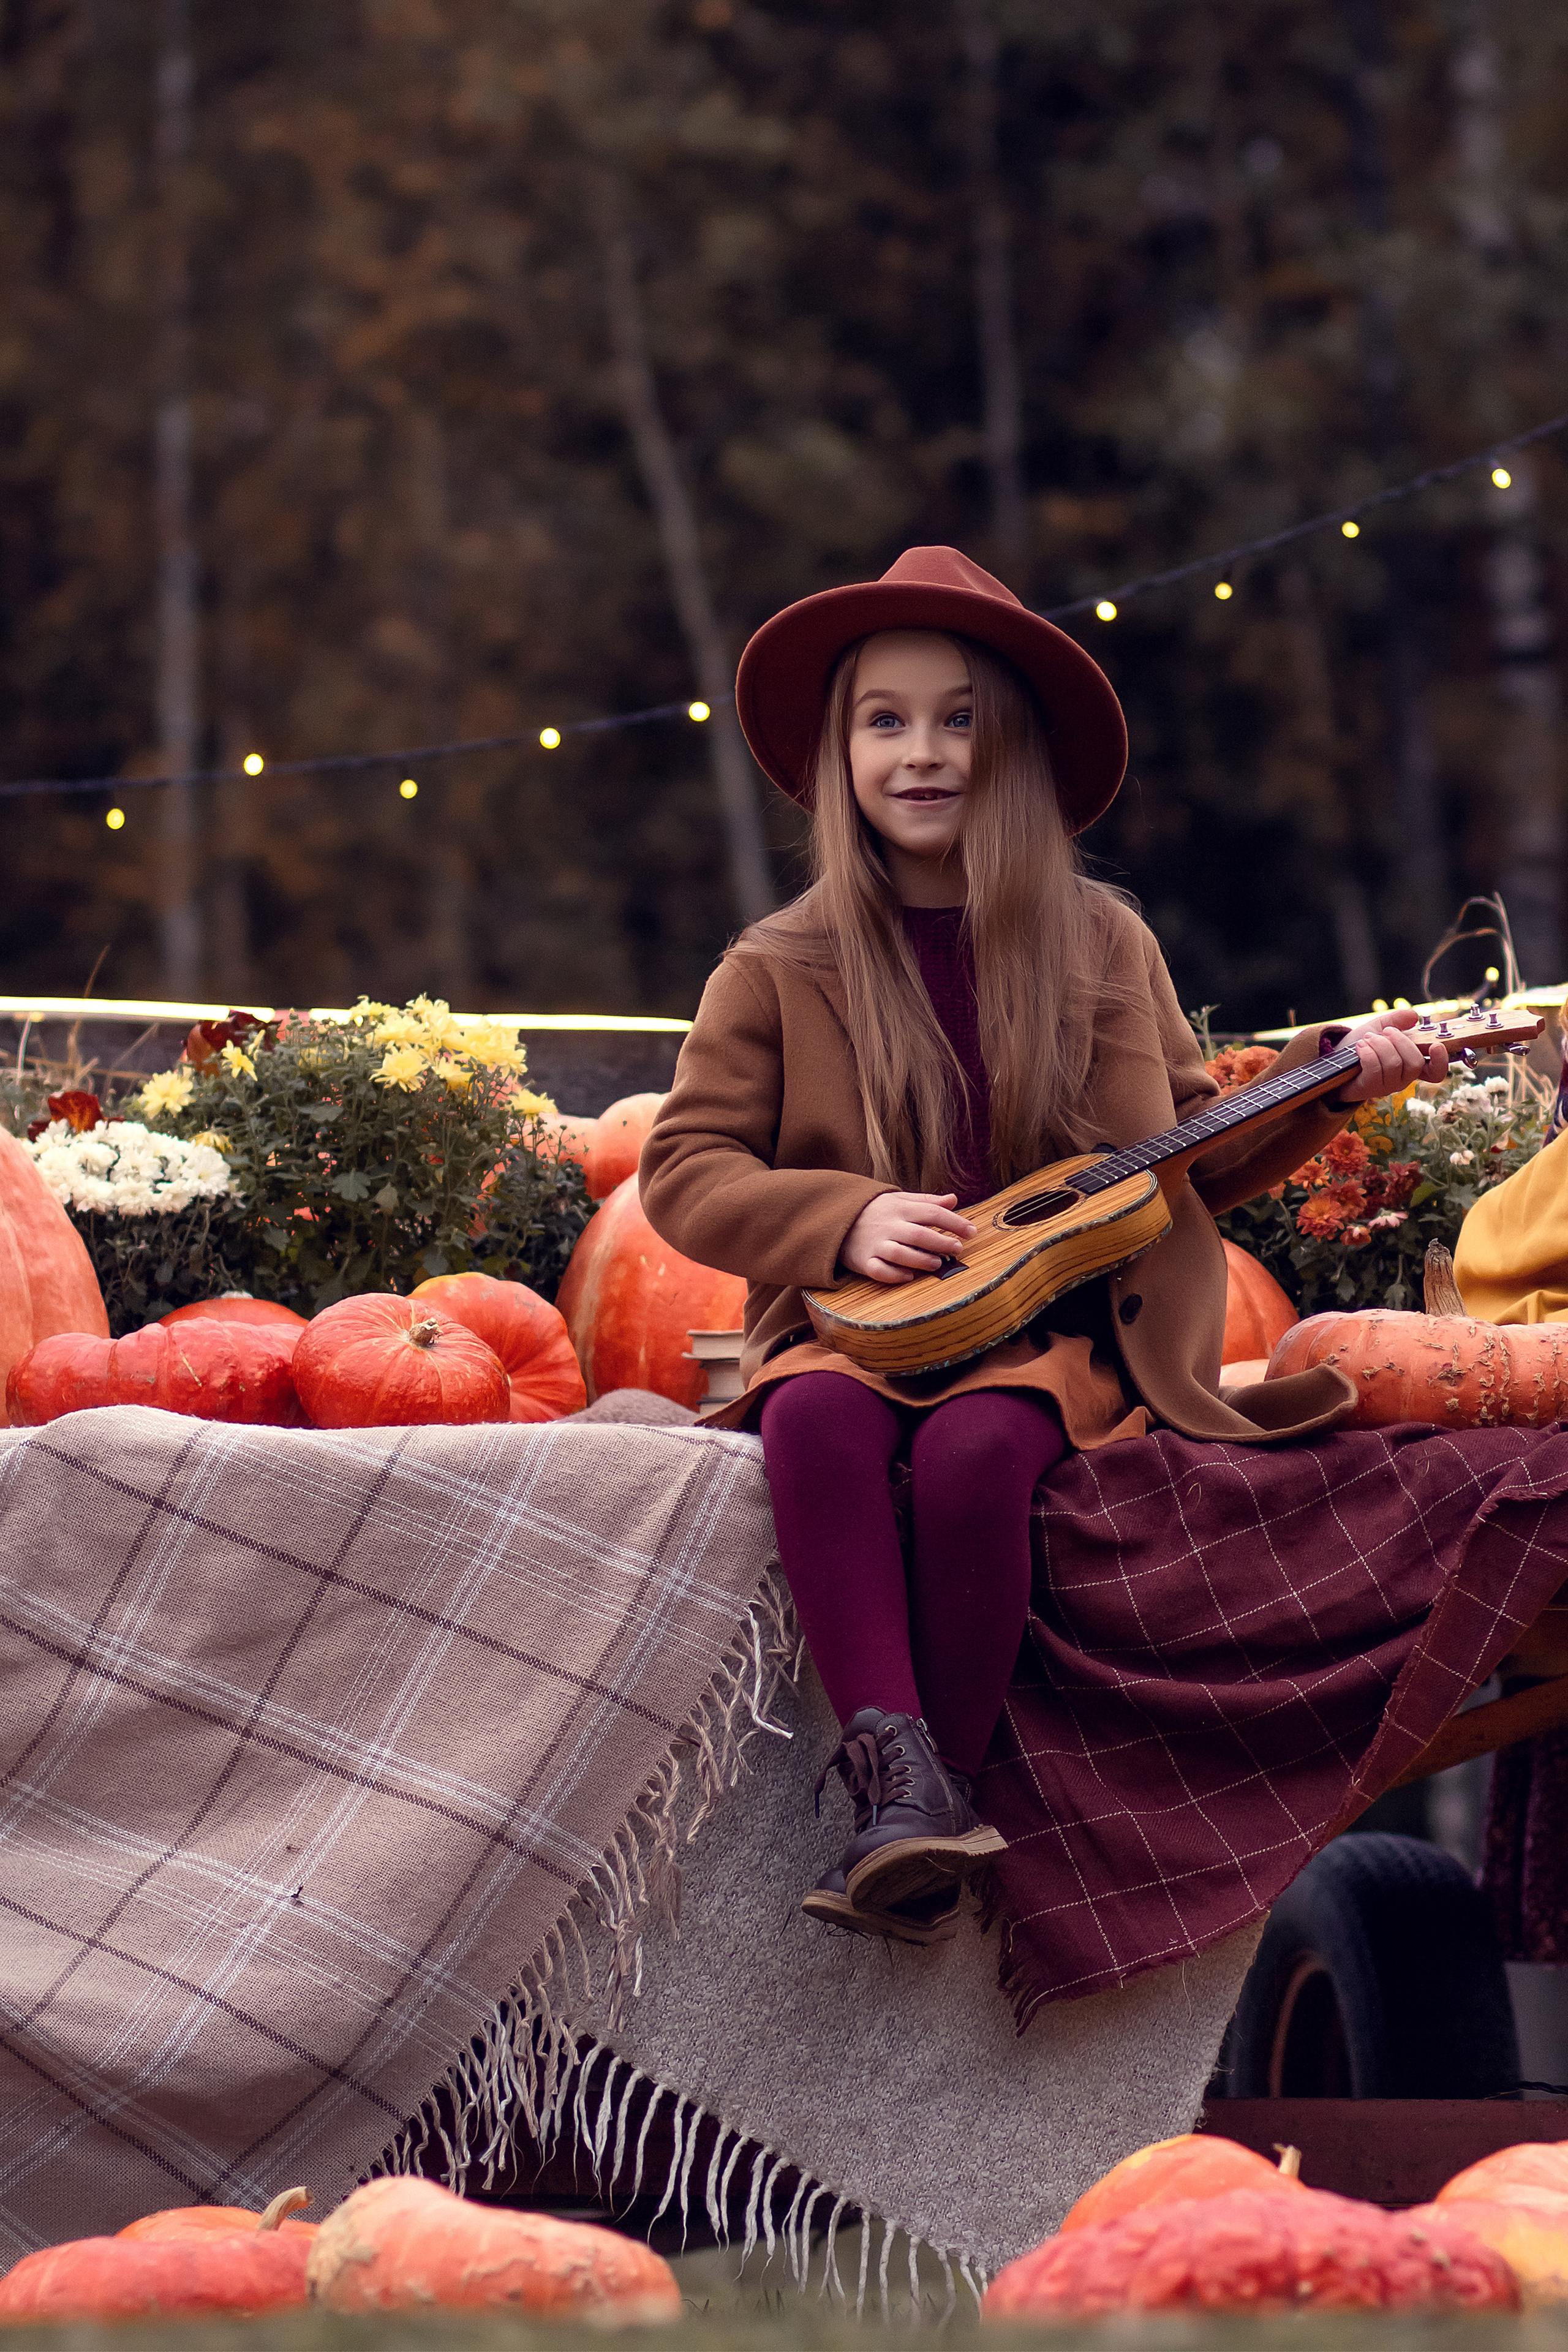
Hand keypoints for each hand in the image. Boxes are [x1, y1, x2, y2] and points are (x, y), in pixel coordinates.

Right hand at [840, 1191, 976, 1285]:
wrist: (837, 1219)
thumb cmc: (875, 1210)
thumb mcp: (898, 1199)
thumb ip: (926, 1201)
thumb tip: (953, 1199)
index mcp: (899, 1207)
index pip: (932, 1213)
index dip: (955, 1222)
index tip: (972, 1231)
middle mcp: (888, 1225)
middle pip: (919, 1234)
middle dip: (941, 1242)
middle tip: (958, 1249)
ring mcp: (874, 1244)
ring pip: (900, 1254)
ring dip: (921, 1260)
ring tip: (937, 1263)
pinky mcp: (863, 1261)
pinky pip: (879, 1271)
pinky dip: (895, 1275)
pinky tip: (909, 1277)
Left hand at [1333, 1007, 1448, 1103]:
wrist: (1334, 1061)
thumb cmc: (1360, 1046)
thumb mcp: (1378, 1028)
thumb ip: (1396, 1020)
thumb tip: (1414, 1015)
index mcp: (1409, 1065)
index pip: (1435, 1072)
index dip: (1441, 1061)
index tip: (1436, 1046)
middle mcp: (1401, 1079)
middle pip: (1414, 1063)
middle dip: (1399, 1041)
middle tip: (1384, 1032)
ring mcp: (1386, 1086)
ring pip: (1393, 1063)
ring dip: (1379, 1044)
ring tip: (1367, 1039)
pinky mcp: (1368, 1089)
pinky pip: (1375, 1069)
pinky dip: (1367, 1052)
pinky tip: (1360, 1046)